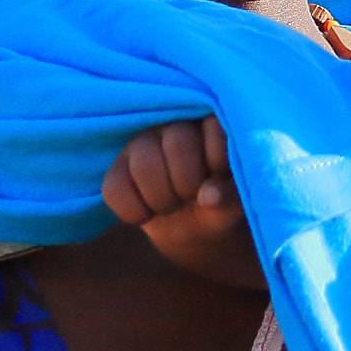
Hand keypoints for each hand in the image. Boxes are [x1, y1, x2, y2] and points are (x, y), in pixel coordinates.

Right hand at [101, 117, 261, 287]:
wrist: (195, 226)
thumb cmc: (221, 202)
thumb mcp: (236, 203)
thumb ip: (230, 197)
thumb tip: (208, 196)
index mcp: (210, 123)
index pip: (212, 128)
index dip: (216, 161)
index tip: (219, 177)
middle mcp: (175, 124)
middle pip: (178, 143)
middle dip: (189, 183)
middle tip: (193, 197)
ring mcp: (143, 143)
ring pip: (144, 161)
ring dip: (162, 198)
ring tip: (173, 206)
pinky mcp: (117, 168)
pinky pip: (114, 187)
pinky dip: (133, 210)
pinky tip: (148, 215)